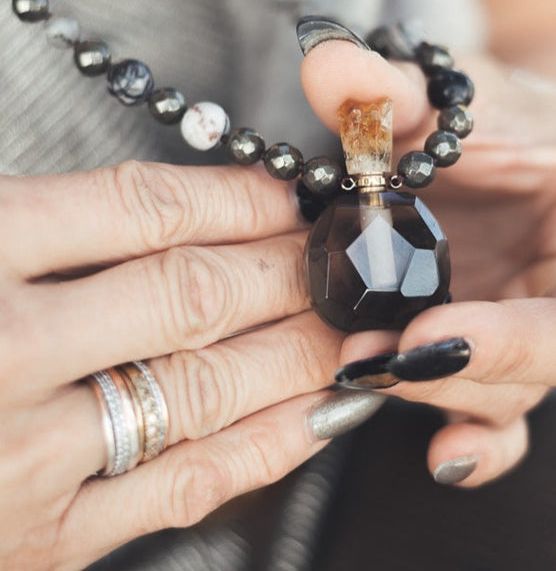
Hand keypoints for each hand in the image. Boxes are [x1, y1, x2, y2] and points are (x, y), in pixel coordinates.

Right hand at [0, 162, 381, 570]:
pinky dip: (268, 441)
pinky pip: (187, 484)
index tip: (284, 193)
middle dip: (286, 268)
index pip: (143, 209)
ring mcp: (23, 459)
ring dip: (299, 349)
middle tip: (336, 255)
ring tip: (349, 322)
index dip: (235, 197)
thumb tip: (169, 214)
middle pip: (194, 293)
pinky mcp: (41, 545)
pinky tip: (321, 409)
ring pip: (208, 386)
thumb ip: (38, 225)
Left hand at [301, 40, 555, 486]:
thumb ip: (393, 85)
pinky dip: (474, 442)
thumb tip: (328, 64)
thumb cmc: (482, 118)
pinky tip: (441, 455)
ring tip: (364, 364)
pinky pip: (496, 415)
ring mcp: (535, 325)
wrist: (462, 151)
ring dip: (445, 384)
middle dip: (506, 347)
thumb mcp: (446, 93)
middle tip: (419, 345)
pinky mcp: (489, 357)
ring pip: (520, 385)